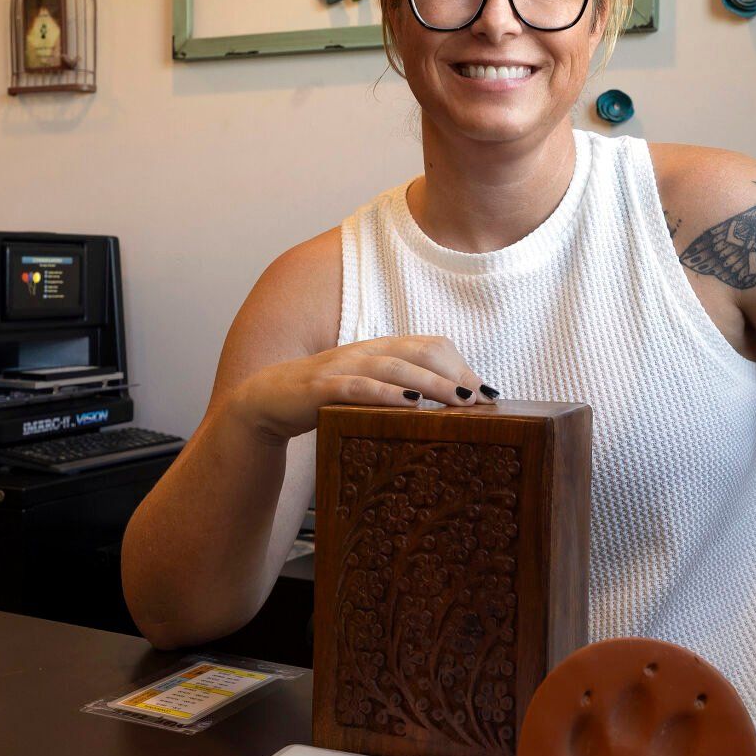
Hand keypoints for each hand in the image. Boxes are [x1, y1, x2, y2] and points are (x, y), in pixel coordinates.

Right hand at [231, 334, 494, 442]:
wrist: (265, 402)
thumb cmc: (323, 400)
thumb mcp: (367, 391)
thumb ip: (400, 391)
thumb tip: (447, 408)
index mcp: (380, 350)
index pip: (431, 346)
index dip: (462, 366)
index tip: (489, 394)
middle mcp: (365, 352)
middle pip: (420, 352)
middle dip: (455, 374)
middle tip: (483, 400)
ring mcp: (341, 368)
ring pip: (394, 366)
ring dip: (430, 383)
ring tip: (459, 401)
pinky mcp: (320, 390)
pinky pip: (357, 388)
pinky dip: (384, 394)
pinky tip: (408, 405)